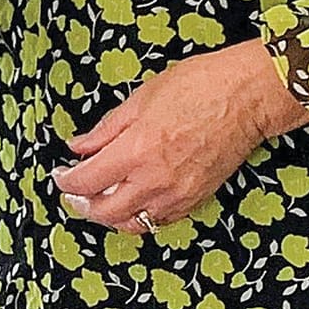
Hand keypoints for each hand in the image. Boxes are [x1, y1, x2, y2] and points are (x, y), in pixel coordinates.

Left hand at [51, 39, 308, 232]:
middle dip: (83, 205)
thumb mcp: (141, 98)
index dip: (67, 182)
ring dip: (110, 215)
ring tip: (100, 199)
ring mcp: (177, 194)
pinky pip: (160, 221)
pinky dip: (140, 216)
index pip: (88, 180)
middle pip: (105, 212)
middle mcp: (155, 179)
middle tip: (74, 192)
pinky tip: (133, 201)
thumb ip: (106, 129)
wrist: (247, 97)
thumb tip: (79, 147)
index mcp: (136, 149)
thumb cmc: (199, 86)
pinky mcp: (196, 199)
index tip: (61, 175)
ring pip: (132, 223)